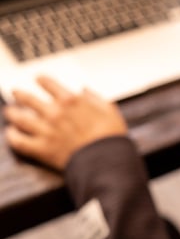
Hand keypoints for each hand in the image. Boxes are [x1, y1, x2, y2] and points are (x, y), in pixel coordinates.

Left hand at [3, 76, 127, 170]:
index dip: (42, 80)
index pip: (49, 84)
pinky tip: (10, 134)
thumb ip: (94, 97)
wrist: (105, 159)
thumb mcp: (108, 108)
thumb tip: (84, 90)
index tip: (38, 78)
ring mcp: (46, 131)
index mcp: (71, 100)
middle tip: (15, 91)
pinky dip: (12, 137)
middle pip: (29, 99)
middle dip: (20, 94)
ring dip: (12, 114)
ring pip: (20, 119)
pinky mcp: (42, 149)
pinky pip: (20, 142)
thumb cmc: (110, 135)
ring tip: (9, 111)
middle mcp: (55, 112)